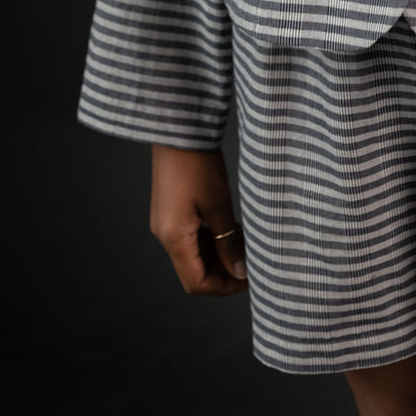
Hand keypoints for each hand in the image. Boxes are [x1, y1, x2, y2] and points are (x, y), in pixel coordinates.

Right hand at [148, 144, 248, 296]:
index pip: (196, 283)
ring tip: (243, 245)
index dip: (224, 287)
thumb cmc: (198, 162)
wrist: (178, 127)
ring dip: (216, 256)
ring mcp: (165, 222)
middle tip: (250, 262)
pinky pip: (188, 238)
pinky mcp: (169, 210)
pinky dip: (208, 241)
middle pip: (192, 271)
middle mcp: (164, 234)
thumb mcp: (219, 204)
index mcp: (173, 237)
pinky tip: (228, 230)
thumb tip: (240, 271)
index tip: (249, 280)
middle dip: (222, 273)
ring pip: (191, 255)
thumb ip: (228, 242)